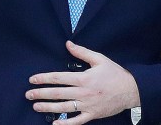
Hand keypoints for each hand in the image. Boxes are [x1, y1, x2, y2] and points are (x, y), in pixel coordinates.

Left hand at [25, 41, 139, 124]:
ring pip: (64, 108)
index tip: (32, 80)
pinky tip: (55, 124)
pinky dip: (66, 123)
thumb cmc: (115, 74)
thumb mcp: (99, 59)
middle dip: (41, 94)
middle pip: (58, 93)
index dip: (44, 78)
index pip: (59, 78)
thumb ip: (82, 52)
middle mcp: (84, 92)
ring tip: (36, 106)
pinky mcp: (93, 115)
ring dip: (49, 108)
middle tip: (28, 95)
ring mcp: (88, 105)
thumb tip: (67, 43)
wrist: (132, 91)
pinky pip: (77, 121)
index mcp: (84, 78)